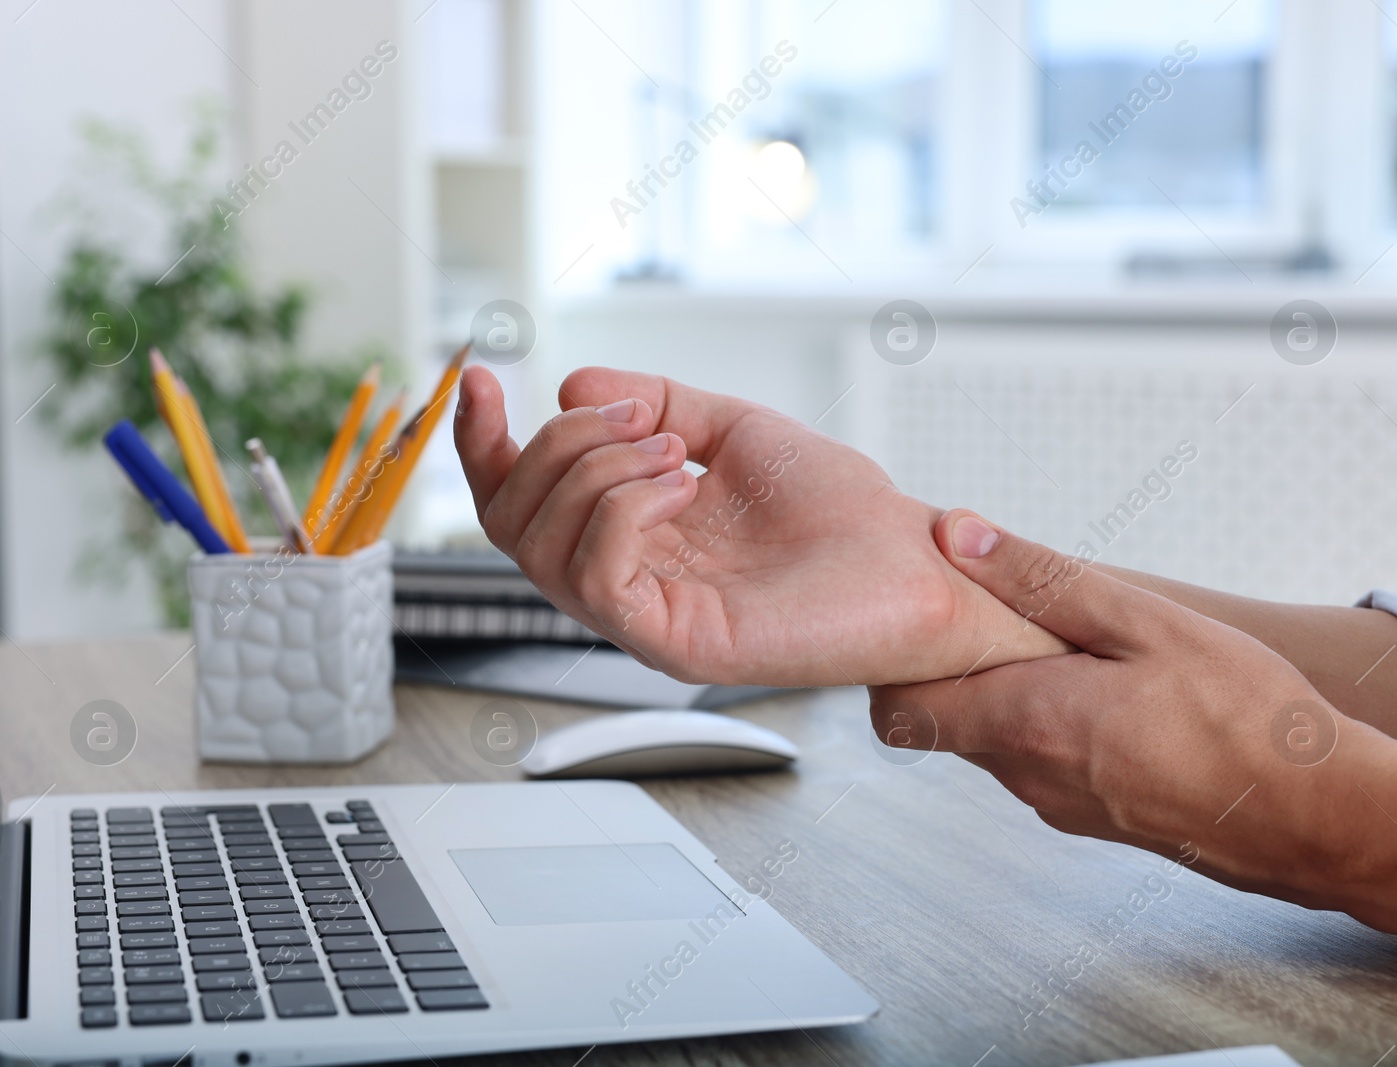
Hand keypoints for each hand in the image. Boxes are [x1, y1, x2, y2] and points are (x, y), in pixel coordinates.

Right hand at [453, 366, 1066, 685]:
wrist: (917, 563)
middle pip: (512, 520)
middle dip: (558, 445)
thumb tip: (573, 383)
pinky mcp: (675, 644)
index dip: (482, 442)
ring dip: (598, 472)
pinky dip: (623, 511)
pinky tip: (684, 488)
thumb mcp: (736, 429)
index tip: (479, 377)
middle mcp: (626, 578)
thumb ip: (657, 405)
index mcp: (630, 533)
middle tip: (643, 418)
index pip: (520, 498)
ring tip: (678, 453)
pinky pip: (596, 577)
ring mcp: (645, 616)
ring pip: (542, 545)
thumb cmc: (843, 510)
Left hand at [871, 510, 1396, 916]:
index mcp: (1024, 721)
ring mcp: (1058, 805)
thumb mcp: (1146, 622)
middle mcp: (1026, 775)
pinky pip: (1039, 761)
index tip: (931, 612)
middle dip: (954, 664)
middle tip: (1005, 612)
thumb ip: (1040, 579)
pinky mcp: (1093, 819)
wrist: (1322, 820)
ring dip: (1007, 692)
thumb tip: (956, 536)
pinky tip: (1108, 693)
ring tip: (1069, 646)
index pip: (897, 706)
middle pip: (941, 719)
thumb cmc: (1246, 719)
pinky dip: (1046, 722)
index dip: (896, 658)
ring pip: (991, 739)